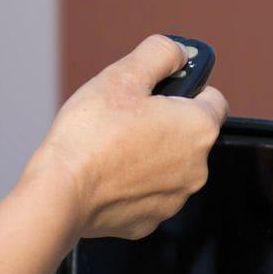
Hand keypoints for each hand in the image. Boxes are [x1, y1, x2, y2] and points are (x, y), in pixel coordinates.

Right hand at [21, 35, 227, 240]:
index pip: (213, 98)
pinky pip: (147, 193)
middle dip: (164, 122)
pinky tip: (106, 174)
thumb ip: (159, 54)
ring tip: (112, 146)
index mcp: (199, 128)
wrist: (59, 193)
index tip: (159, 90)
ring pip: (168, 165)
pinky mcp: (150, 221)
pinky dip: (132, 183)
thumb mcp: (124, 75)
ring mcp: (175, 198)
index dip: (187, 88)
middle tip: (125, 117)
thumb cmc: (92, 133)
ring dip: (149, 153)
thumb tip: (178, 52)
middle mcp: (198, 168)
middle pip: (189, 133)